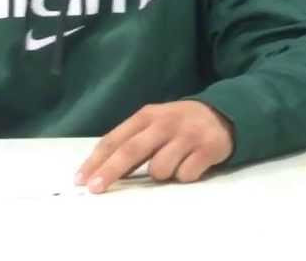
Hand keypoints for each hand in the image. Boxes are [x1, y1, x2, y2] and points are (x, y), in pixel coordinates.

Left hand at [75, 100, 233, 192]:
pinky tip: (191, 164)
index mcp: (147, 116)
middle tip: (96, 190)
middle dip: (110, 171)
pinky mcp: (208, 148)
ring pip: (160, 169)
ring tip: (173, 164)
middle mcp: (166, 123)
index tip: (81, 180)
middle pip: (131, 150)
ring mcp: (188, 135)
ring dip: (162, 174)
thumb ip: (131, 142)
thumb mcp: (154, 124)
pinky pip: (185, 175)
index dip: (96, 161)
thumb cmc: (178, 125)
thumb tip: (101, 171)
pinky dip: (184, 176)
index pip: (115, 139)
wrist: (223, 115)